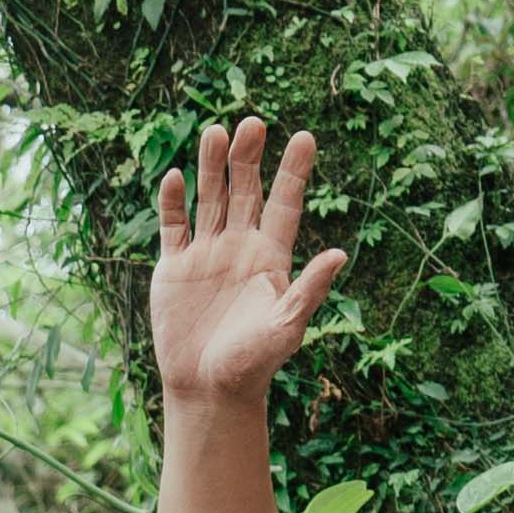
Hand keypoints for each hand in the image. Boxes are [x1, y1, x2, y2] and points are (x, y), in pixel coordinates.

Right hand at [147, 118, 351, 405]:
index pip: (285, 204)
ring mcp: (206, 253)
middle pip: (245, 190)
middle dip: (249, 158)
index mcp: (272, 257)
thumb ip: (308, 289)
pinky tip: (173, 177)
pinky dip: (172, 202)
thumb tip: (341, 254)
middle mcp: (240, 247)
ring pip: (209, 198)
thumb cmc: (253, 364)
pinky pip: (174, 226)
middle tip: (254, 123)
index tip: (306, 137)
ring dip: (211, 166)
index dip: (294, 172)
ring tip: (215, 131)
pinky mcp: (175, 267)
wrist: (207, 389)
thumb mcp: (286, 327)